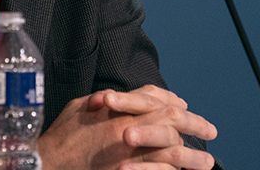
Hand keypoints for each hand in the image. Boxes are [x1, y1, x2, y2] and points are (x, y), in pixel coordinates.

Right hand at [37, 85, 216, 169]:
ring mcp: (132, 155)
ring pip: (174, 152)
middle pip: (173, 121)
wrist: (49, 163)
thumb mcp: (82, 106)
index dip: (173, 100)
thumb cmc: (62, 136)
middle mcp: (130, 129)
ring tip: (207, 162)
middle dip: (195, 123)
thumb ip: (107, 99)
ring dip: (194, 156)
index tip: (185, 105)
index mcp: (119, 110)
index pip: (157, 98)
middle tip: (210, 130)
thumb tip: (124, 96)